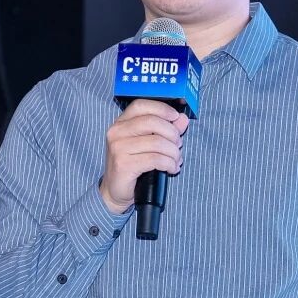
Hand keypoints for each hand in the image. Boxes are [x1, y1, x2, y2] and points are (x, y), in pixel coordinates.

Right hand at [98, 99, 189, 213]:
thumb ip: (165, 130)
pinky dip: (169, 164)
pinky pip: (155, 159)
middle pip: (152, 122)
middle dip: (172, 134)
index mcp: (120, 123)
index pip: (141, 105)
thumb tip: (182, 119)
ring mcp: (118, 148)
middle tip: (178, 145)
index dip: (161, 108)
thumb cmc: (132, 166)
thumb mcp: (148, 144)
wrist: (114, 191)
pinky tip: (172, 168)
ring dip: (173, 152)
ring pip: (157, 142)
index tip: (175, 117)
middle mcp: (116, 132)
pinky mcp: (123, 164)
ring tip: (176, 160)